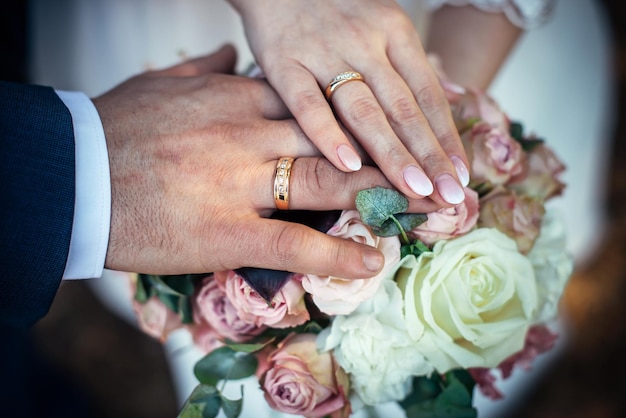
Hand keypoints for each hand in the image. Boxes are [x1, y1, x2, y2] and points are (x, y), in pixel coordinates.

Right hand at [93, 46, 438, 278]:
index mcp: (234, 99)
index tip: (385, 125)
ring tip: (421, 207)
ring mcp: (240, 182)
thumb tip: (228, 49)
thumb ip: (202, 66)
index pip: (312, 101)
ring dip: (381, 193)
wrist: (71, 176)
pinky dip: (338, 254)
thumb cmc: (112, 130)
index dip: (353, 115)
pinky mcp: (226, 230)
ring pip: (327, 179)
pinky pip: (295, 242)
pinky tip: (371, 262)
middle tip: (426, 164)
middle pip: (334, 136)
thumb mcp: (159, 85)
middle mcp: (247, 133)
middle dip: (385, 150)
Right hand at [229, 0, 469, 206]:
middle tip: (449, 195)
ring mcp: (324, 53)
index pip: (427, 94)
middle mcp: (365, 43)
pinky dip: (328, 134)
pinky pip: (307, 103)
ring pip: (364, 110)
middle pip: (402, 107)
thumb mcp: (382, 21)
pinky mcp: (284, 63)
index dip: (446, 137)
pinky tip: (348, 164)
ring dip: (392, 153)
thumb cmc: (334, 7)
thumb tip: (451, 97)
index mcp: (394, 32)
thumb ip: (410, 64)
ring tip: (414, 189)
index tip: (460, 175)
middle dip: (429, 155)